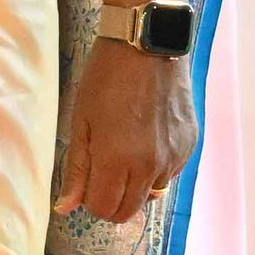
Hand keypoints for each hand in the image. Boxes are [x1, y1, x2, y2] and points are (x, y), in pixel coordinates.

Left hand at [53, 34, 196, 225]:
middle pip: (128, 211)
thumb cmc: (105, 78)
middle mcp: (150, 166)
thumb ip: (76, 169)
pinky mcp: (189, 145)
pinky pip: (169, 173)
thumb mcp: (81, 121)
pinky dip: (156, 167)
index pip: (104, 209)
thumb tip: (65, 208)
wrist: (147, 43)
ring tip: (126, 149)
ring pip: (151, 194)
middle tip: (103, 171)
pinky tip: (147, 137)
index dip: (90, 200)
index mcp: (117, 160)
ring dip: (135, 184)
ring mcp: (174, 157)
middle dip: (111, 200)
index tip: (87, 180)